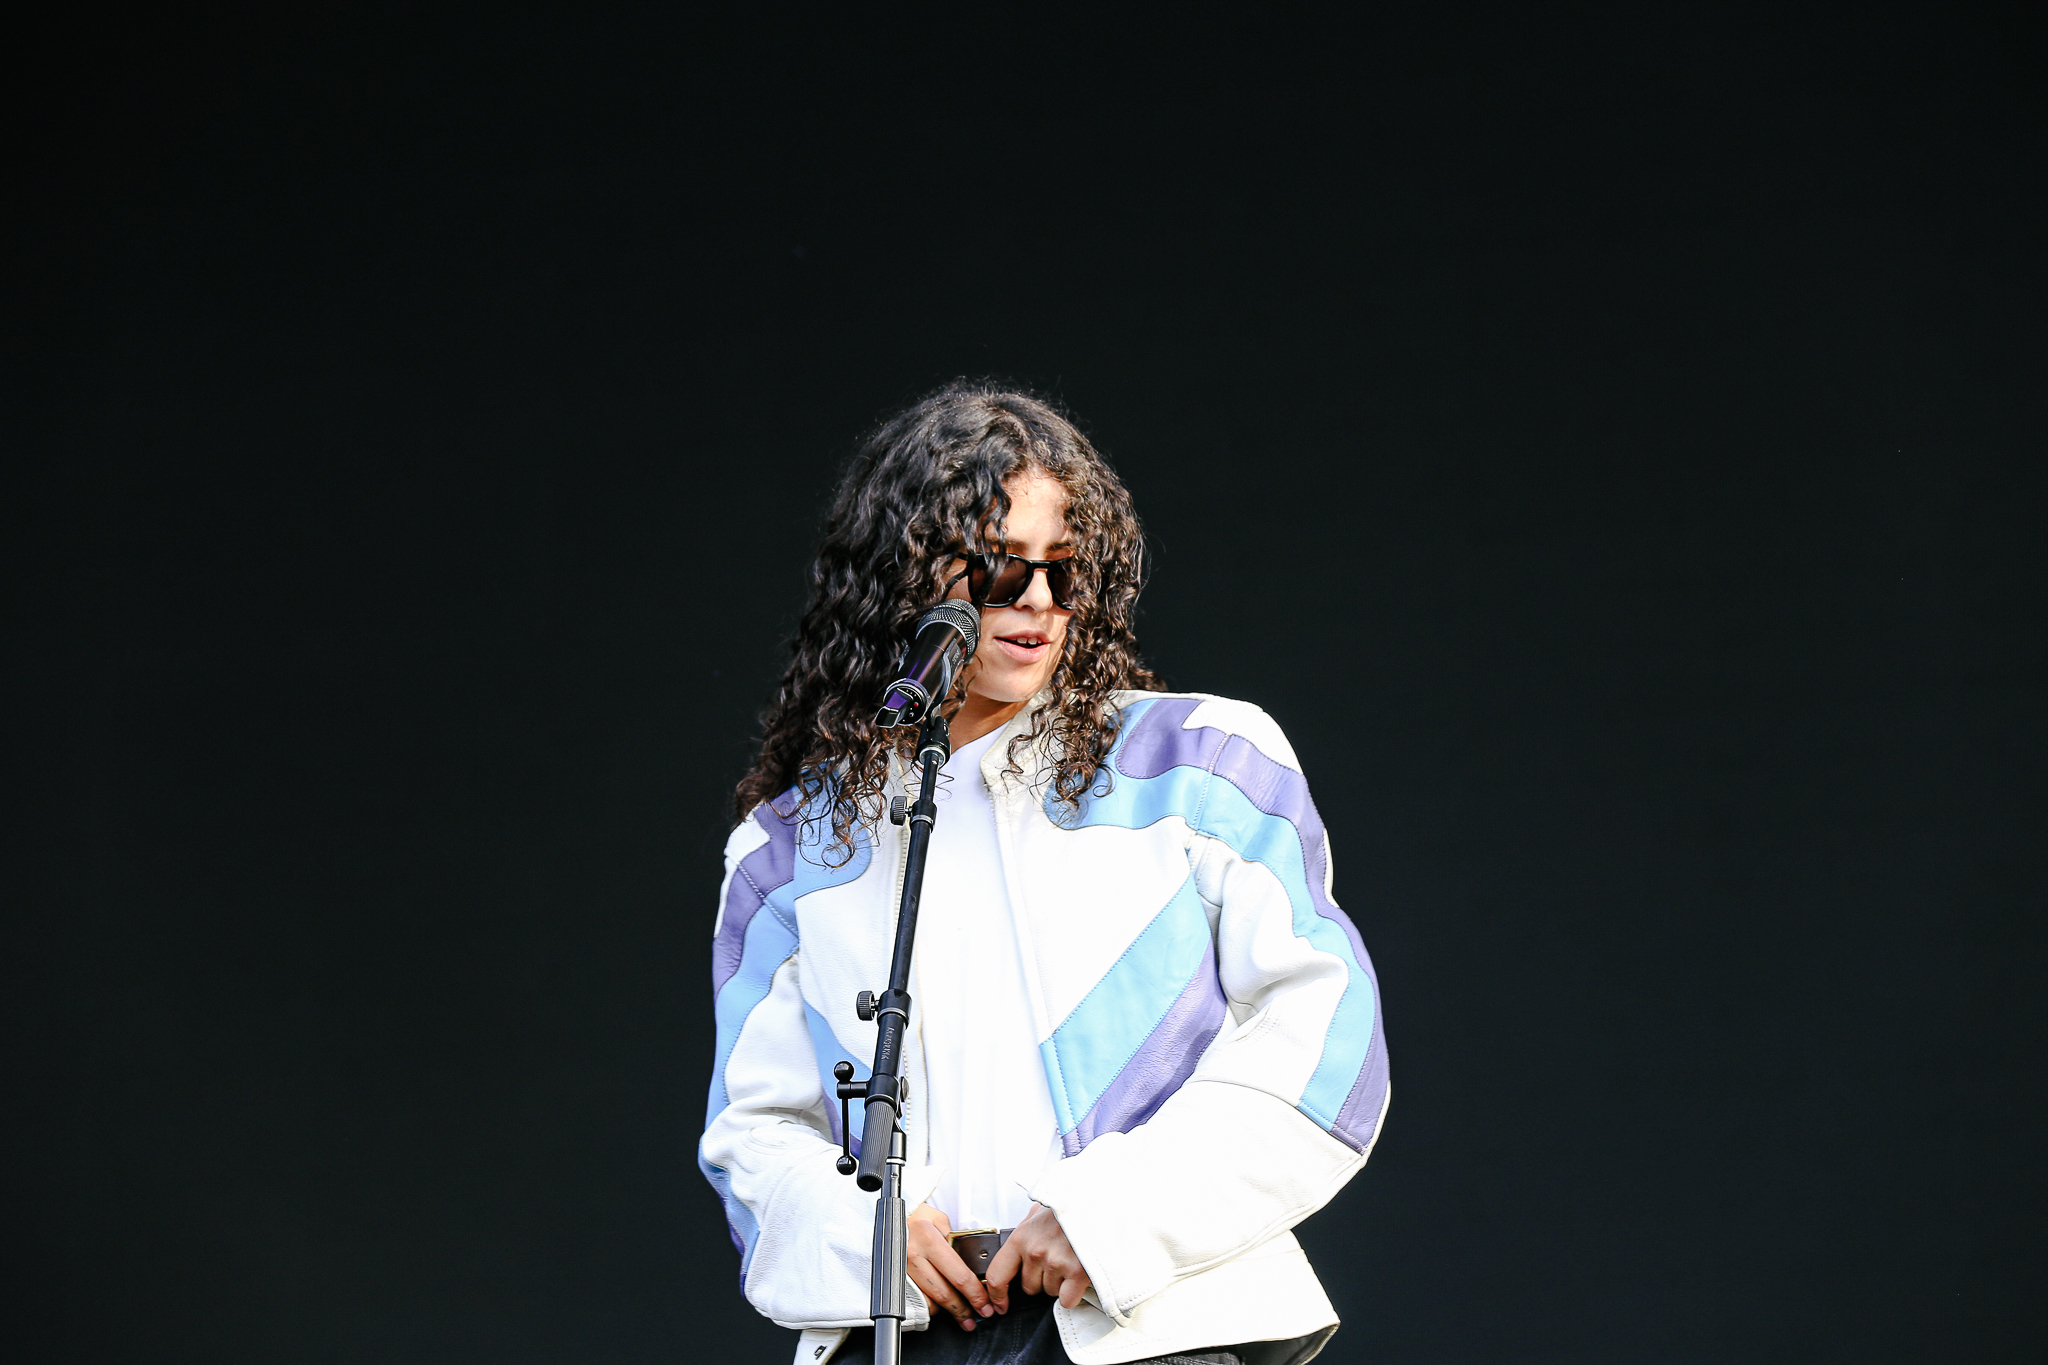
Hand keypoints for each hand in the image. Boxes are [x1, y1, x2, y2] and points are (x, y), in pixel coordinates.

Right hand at [906, 1203, 996, 1331]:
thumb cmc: (914, 1216)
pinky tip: (939, 1303)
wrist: (887, 1217)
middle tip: (973, 1316)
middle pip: (944, 1294)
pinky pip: (916, 1299)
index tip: (984, 1302)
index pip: (958, 1275)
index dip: (974, 1293)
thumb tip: (971, 1261)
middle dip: (962, 1310)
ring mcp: (902, 1270)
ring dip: (946, 1310)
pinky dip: (929, 1304)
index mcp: (928, 1239)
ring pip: (929, 1301)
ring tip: (960, 1313)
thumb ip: (954, 1239)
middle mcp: (913, 1256)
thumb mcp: (938, 1219)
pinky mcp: (896, 1278)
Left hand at [985, 1202, 1091, 1310]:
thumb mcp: (1041, 1211)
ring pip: (1050, 1293)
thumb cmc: (1072, 1207)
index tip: (1000, 1305)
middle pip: (1029, 1288)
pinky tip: (1078, 1276)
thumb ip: (1027, 1228)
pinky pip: (1066, 1300)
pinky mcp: (1077, 1273)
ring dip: (1060, 1283)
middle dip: (1042, 1279)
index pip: (997, 1275)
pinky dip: (1073, 1294)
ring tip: (1071, 1261)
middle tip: (1057, 1261)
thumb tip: (1018, 1241)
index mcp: (1022, 1237)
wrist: (1102, 1204)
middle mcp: (1035, 1251)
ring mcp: (1056, 1263)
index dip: (997, 1295)